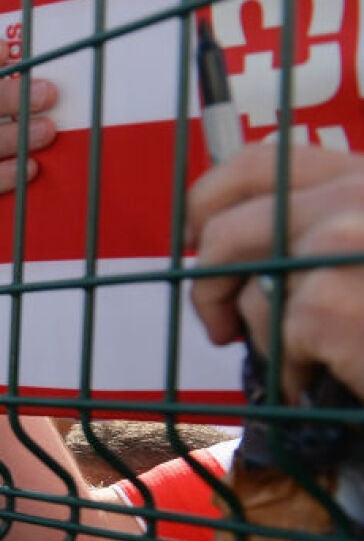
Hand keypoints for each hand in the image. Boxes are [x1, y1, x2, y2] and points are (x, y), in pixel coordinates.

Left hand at [187, 144, 363, 400]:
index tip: (193, 236)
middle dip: (208, 283)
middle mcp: (360, 197)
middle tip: (217, 323)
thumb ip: (331, 221)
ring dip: (266, 336)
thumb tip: (225, 236)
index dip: (210, 198)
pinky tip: (322, 380)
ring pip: (251, 290)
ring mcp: (344, 245)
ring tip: (306, 359)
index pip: (266, 160)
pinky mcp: (330, 305)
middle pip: (231, 231)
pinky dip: (288, 370)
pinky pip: (273, 337)